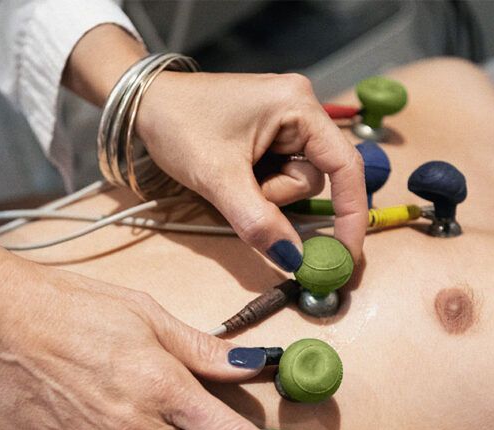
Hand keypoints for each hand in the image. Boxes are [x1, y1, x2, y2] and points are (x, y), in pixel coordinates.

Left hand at [62, 24, 365, 268]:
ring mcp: (285, 122)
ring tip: (226, 176)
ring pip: (294, 182)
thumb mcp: (217, 178)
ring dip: (263, 194)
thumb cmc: (177, 124)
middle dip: (278, 198)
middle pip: (314, 179)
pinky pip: (277, 175)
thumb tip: (294, 260)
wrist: (141, 104)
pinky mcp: (269, 136)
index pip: (345, 166)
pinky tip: (229, 173)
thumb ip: (258, 221)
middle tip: (240, 195)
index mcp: (298, 105)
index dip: (351, 215)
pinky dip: (256, 187)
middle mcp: (300, 109)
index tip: (345, 256)